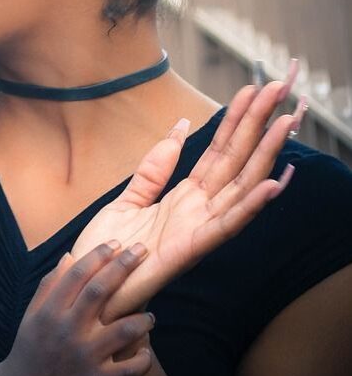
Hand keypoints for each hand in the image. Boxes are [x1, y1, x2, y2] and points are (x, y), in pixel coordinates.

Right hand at [3, 241, 155, 375]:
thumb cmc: (29, 348)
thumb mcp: (32, 314)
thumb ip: (50, 285)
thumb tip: (69, 256)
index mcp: (50, 312)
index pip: (78, 274)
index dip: (99, 255)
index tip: (116, 243)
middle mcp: (67, 331)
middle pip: (101, 291)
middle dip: (124, 267)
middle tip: (142, 251)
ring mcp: (83, 357)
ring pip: (124, 330)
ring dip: (143, 319)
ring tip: (149, 316)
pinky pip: (129, 370)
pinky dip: (143, 360)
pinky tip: (146, 352)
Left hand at [72, 78, 300, 322]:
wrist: (89, 286)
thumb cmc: (108, 250)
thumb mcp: (128, 199)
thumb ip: (154, 167)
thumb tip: (181, 127)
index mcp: (185, 197)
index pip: (219, 151)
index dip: (237, 120)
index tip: (255, 89)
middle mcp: (199, 211)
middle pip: (235, 160)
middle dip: (257, 124)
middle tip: (280, 88)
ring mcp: (199, 229)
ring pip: (240, 185)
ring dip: (264, 155)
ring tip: (286, 124)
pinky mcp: (192, 249)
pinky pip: (226, 224)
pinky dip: (250, 205)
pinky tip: (273, 184)